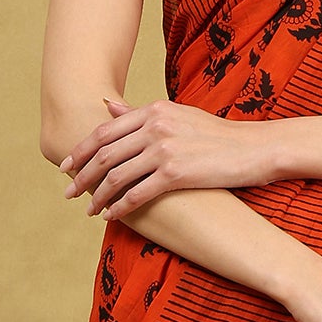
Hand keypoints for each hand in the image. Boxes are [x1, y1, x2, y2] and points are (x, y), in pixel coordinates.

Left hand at [59, 95, 271, 218]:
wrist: (255, 148)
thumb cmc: (218, 135)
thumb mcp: (178, 114)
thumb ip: (141, 113)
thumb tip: (107, 106)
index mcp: (153, 110)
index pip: (104, 131)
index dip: (80, 150)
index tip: (66, 166)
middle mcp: (155, 126)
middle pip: (104, 153)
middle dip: (82, 175)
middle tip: (69, 192)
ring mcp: (164, 149)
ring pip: (116, 175)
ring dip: (98, 195)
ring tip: (89, 209)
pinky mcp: (176, 173)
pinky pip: (137, 193)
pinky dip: (120, 206)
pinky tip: (111, 216)